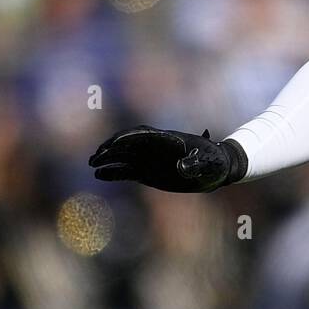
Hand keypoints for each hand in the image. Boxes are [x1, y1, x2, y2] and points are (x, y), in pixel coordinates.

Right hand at [89, 126, 246, 192]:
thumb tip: (182, 167)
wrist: (216, 169)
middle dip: (111, 147)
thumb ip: (196, 164)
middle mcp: (156, 147)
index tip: (112, 144)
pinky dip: (113, 172)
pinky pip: (127, 170)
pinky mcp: (147, 172)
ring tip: (93, 164)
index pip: (143, 134)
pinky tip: (99, 175)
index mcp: (169, 140)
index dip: (126, 138)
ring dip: (108, 158)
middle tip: (96, 156)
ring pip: (124, 156)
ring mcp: (150, 159)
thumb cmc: (216, 163)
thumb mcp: (210, 163)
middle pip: (128, 143)